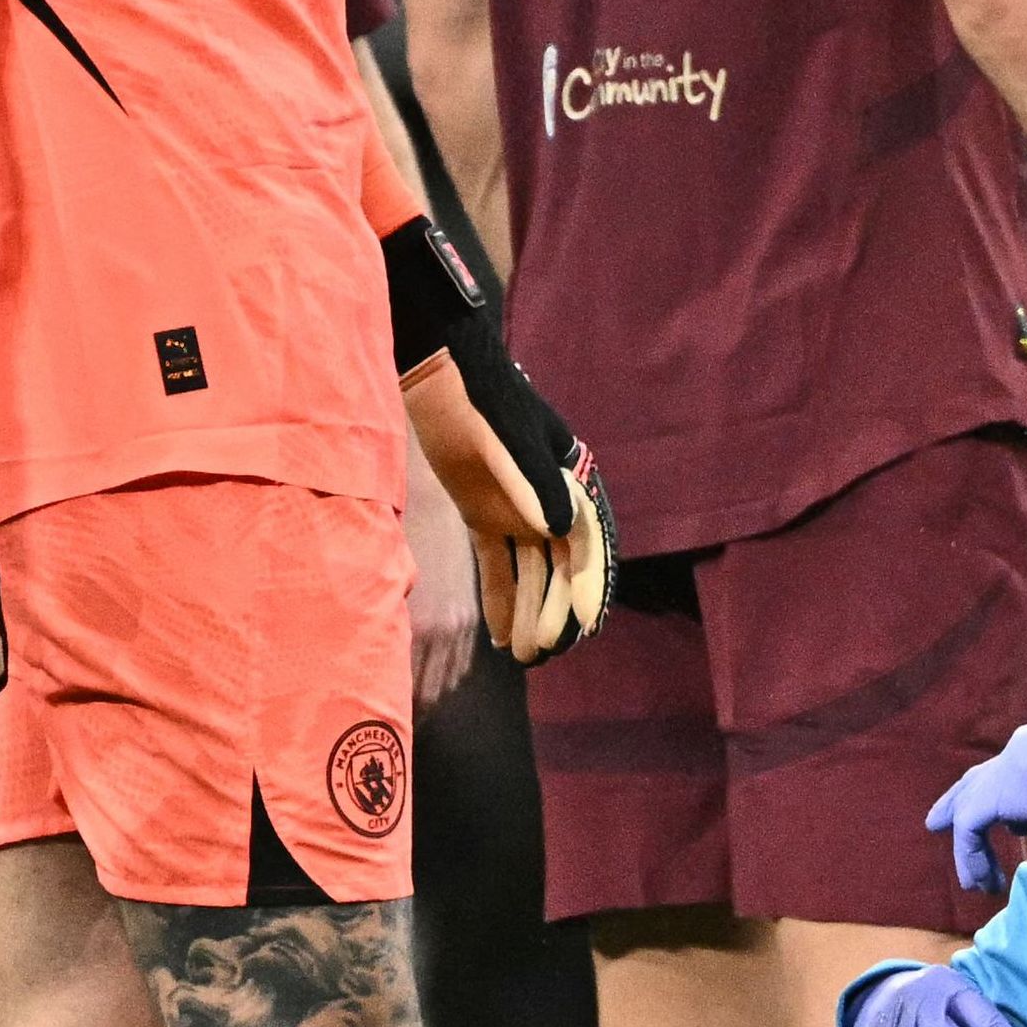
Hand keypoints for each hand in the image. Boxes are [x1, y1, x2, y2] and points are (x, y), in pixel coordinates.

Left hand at [388, 222, 611, 663]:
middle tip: (546, 651)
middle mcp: (550, 500)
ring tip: (525, 656)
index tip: (587, 628)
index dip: (590, 588)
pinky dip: (501, 598)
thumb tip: (560, 531)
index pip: (588, 544)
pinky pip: (498, 565)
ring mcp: (518, 509)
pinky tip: (499, 634)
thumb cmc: (480, 398)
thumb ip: (535, 484)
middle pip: (561, 567)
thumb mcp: (510, 440)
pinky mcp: (485, 513)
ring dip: (530, 612)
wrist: (436, 370)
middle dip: (557, 611)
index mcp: (569, 480)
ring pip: (531, 572)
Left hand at [926, 717, 1026, 893]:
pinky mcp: (1000, 791)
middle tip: (937, 822)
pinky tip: (982, 883)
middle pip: (975, 780)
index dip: (1000, 796)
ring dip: (968, 848)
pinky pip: (970, 829)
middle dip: (956, 801)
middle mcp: (1020, 749)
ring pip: (969, 807)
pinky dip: (971, 858)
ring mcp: (1007, 766)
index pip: (1009, 770)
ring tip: (974, 883)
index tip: (1011, 827)